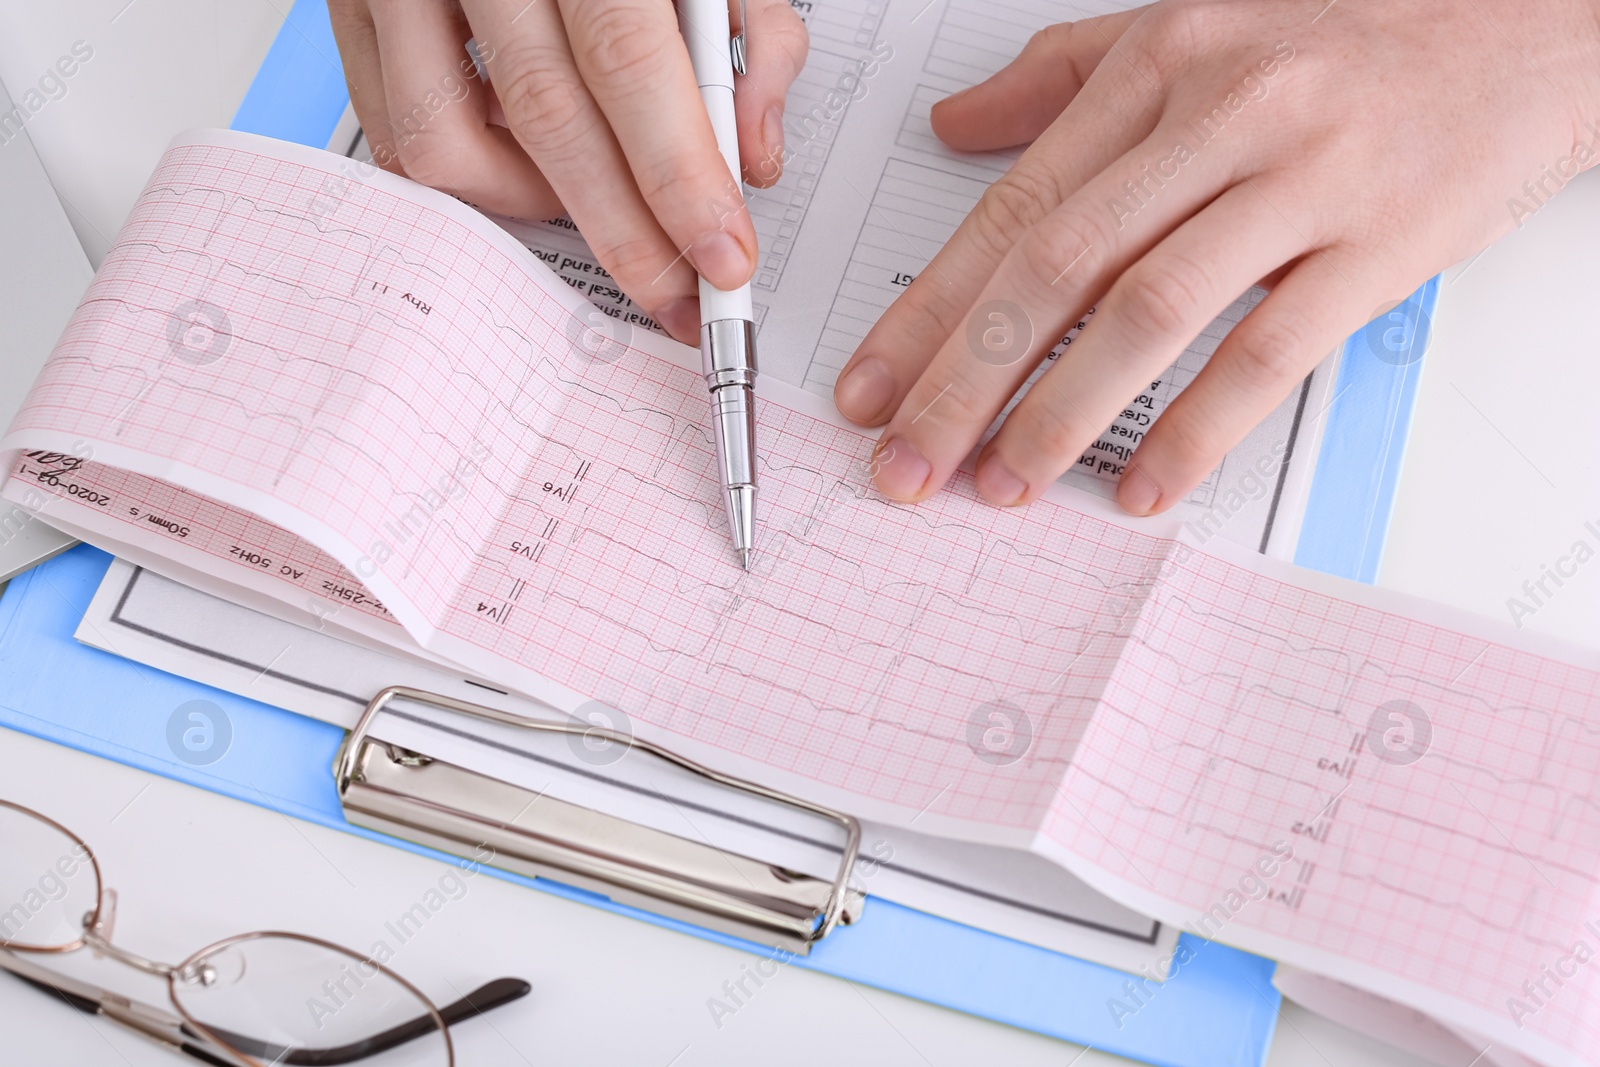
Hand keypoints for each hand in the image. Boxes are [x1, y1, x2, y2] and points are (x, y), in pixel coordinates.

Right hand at [329, 0, 808, 344]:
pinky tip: (526, 162)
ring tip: (594, 203)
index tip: (720, 253)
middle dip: (625, 231)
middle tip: (675, 288)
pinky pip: (396, 133)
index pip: (628, 63)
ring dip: (534, 204)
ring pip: (446, 146)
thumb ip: (749, 36)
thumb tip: (753, 156)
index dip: (678, 176)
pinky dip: (470, 173)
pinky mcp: (352, 7)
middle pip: (547, 120)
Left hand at [833, 0, 1599, 513]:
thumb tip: (954, 127)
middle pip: (1056, 267)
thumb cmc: (1355, 35)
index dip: (927, 310)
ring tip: (1002, 485)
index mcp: (1158, 67)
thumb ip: (1063, 79)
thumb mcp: (1193, 29)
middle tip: (909, 464)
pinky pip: (1270, 350)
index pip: (1011, 208)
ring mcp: (1302, 179)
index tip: (870, 389)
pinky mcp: (1380, 243)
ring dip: (1060, 413)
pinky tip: (1141, 488)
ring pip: (1150, 311)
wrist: (1535, 22)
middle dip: (963, 381)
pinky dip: (1197, 428)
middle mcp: (1219, 117)